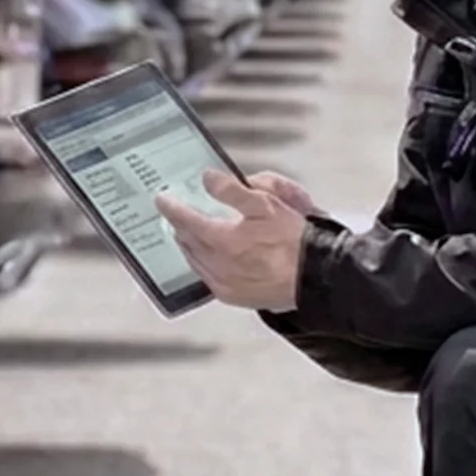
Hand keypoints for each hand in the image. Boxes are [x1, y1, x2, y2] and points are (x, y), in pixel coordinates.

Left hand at [155, 167, 313, 310]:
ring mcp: (224, 284)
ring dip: (190, 246)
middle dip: (181, 227)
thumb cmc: (294, 241)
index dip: (173, 208)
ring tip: (190, 234)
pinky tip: (209, 258)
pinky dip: (203, 264)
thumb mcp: (265, 204)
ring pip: (195, 261)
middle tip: (176, 215)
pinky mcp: (233, 297)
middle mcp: (218, 265)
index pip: (187, 220)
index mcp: (223, 240)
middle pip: (187, 243)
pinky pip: (208, 278)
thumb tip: (208, 179)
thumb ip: (232, 190)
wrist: (313, 277)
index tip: (163, 200)